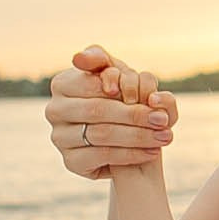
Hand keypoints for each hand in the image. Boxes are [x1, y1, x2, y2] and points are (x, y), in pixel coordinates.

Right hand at [45, 45, 177, 177]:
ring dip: (138, 136)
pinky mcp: (70, 161)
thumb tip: (78, 58)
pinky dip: (131, 154)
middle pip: (98, 110)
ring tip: (164, 136)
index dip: (124, 88)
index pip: (93, 83)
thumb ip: (101, 60)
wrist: (122, 135)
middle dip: (135, 115)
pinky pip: (102, 156)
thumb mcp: (116, 72)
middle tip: (163, 120)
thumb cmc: (119, 96)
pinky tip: (151, 152)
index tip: (150, 96)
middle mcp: (54, 110)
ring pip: (102, 134)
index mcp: (61, 83)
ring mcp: (59, 137)